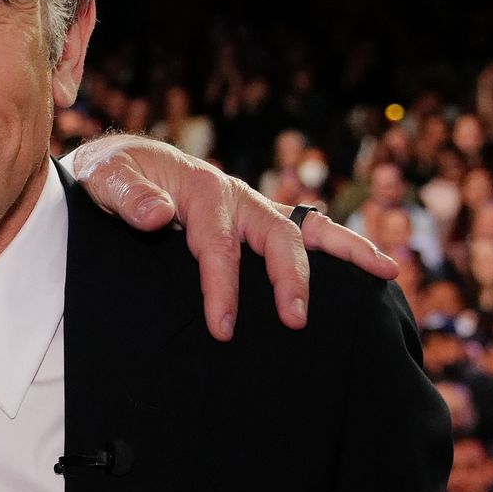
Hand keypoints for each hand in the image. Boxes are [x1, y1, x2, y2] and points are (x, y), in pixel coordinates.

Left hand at [69, 133, 398, 340]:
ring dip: (345, 251)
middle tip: (296, 321)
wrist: (117, 164)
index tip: (223, 327)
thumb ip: (127, 196)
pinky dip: (338, 249)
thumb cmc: (110, 175)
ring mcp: (252, 209)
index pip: (219, 246)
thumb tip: (156, 215)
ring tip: (387, 272)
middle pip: (276, 236)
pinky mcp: (256, 221)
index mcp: (203, 190)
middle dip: (290, 278)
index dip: (222, 288)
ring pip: (308, 227)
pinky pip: (303, 233)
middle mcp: (237, 197)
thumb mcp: (105, 179)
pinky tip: (370, 272)